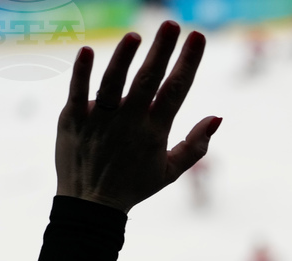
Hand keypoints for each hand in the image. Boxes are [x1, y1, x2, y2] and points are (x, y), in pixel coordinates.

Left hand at [56, 21, 221, 212]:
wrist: (91, 206)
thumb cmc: (134, 186)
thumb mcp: (171, 171)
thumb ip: (196, 144)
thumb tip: (218, 117)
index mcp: (154, 131)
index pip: (175, 90)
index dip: (188, 62)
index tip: (198, 38)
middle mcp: (128, 122)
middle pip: (147, 80)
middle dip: (162, 50)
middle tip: (172, 23)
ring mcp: (100, 120)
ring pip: (113, 82)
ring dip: (123, 57)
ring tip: (135, 36)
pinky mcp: (73, 120)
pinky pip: (77, 92)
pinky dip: (81, 72)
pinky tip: (86, 50)